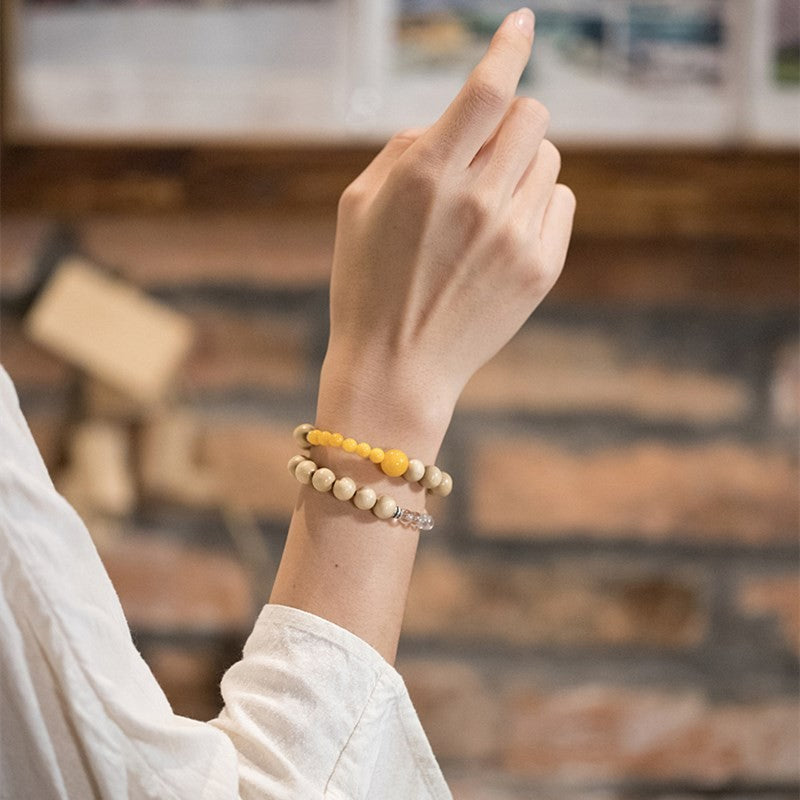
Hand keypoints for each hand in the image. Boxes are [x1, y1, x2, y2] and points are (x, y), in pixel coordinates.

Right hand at [318, 8, 574, 456]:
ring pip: (548, 157)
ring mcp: (515, 236)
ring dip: (521, 164)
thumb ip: (406, 148)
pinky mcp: (541, 267)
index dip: (508, 47)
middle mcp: (478, 200)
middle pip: (531, 115)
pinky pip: (561, 200)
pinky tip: (504, 232)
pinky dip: (537, 202)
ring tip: (486, 204)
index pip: (486, 89)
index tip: (521, 23)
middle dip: (510, 119)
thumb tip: (451, 120)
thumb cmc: (367, 284)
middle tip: (486, 150)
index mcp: (427, 176)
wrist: (398, 368)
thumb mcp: (358, 206)